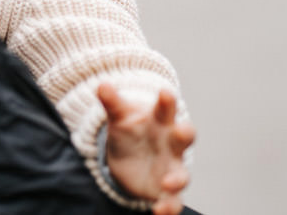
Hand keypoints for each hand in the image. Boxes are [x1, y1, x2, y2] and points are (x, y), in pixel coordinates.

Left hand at [97, 83, 195, 214]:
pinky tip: (160, 211)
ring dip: (177, 179)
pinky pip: (173, 201)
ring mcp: (171, 167)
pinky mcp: (166, 190)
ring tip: (167, 182)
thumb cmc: (131, 129)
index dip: (167, 101)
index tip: (164, 92)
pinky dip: (169, 207)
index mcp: (160, 121)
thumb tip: (101, 85)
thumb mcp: (119, 115)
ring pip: (182, 174)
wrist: (130, 154)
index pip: (166, 109)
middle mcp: (171, 144)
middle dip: (185, 134)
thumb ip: (112, 102)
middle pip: (184, 138)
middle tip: (182, 131)